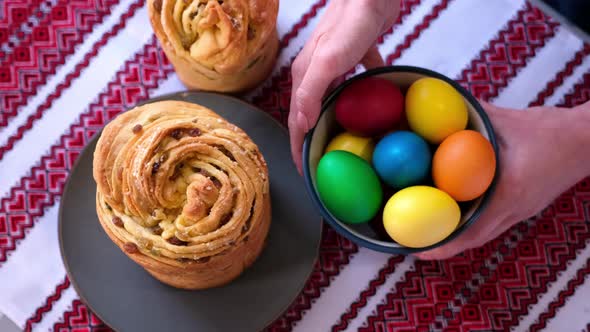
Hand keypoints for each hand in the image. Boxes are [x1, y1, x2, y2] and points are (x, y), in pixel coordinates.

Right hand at [288, 0, 400, 172]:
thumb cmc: (349, 25)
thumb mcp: (327, 60)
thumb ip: (312, 91)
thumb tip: (302, 125)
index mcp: (305, 76)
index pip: (296, 120)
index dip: (298, 148)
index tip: (305, 173)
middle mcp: (317, 73)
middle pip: (312, 114)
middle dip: (315, 140)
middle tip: (325, 164)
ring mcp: (336, 65)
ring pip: (333, 101)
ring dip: (335, 122)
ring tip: (346, 143)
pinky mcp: (357, 56)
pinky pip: (359, 82)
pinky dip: (364, 96)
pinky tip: (374, 106)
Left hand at [416, 101, 589, 259]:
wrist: (588, 140)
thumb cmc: (552, 130)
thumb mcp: (505, 120)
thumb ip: (471, 115)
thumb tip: (440, 102)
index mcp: (508, 194)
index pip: (470, 229)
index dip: (442, 243)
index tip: (416, 249)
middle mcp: (515, 210)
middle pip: (472, 240)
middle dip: (443, 244)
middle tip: (414, 241)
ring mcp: (522, 212)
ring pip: (483, 234)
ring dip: (457, 236)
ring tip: (429, 232)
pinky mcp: (525, 207)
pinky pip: (493, 223)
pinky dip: (472, 223)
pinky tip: (456, 212)